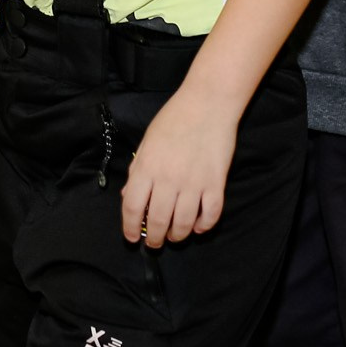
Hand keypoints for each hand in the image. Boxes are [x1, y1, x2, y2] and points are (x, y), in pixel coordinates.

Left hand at [121, 86, 236, 247]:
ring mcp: (194, 183)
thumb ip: (137, 170)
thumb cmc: (174, 119)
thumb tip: (129, 197)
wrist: (207, 103)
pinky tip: (198, 226)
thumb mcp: (147, 142)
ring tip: (174, 236)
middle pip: (158, 221)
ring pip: (184, 224)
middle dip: (154, 238)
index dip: (129, 228)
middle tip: (154, 242)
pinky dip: (204, 226)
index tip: (131, 237)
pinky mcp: (216, 183)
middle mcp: (168, 179)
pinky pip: (210, 215)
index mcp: (147, 167)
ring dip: (177, 235)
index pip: (133, 207)